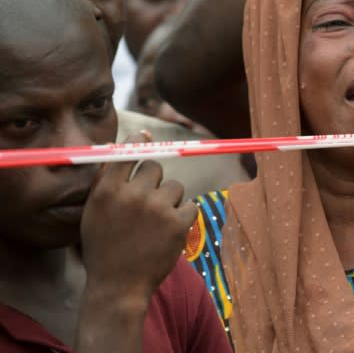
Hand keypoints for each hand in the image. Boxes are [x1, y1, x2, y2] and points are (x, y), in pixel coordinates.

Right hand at [79, 131, 197, 300]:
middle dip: (153, 181)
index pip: (128, 152)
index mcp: (107, 191)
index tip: (146, 137)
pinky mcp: (179, 223)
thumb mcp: (94, 211)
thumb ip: (107, 180)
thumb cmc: (104, 248)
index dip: (138, 143)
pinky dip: (183, 216)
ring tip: (156, 223)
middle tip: (147, 202)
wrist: (118, 286)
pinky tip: (168, 231)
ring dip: (169, 200)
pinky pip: (190, 205)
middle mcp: (133, 195)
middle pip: (155, 167)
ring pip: (175, 186)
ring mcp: (158, 208)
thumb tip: (124, 145)